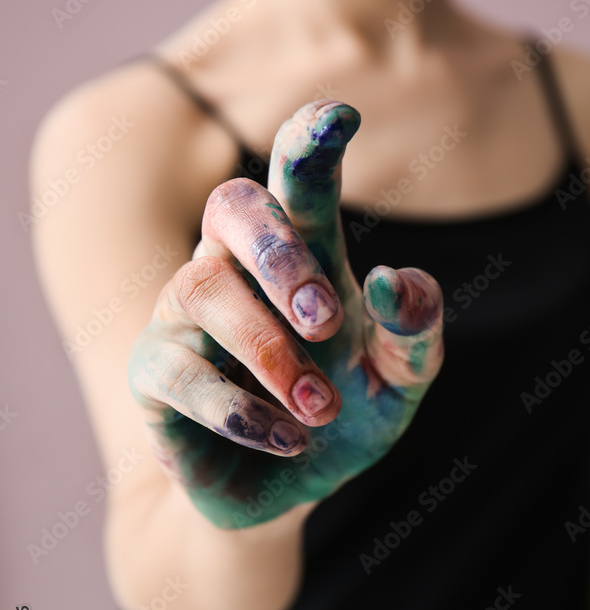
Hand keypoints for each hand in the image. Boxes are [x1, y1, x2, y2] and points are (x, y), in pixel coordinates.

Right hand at [128, 100, 443, 527]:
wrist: (286, 492)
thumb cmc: (343, 417)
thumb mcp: (399, 382)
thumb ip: (414, 332)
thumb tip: (393, 279)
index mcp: (301, 260)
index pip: (296, 184)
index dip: (309, 145)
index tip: (340, 117)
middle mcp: (236, 271)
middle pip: (231, 207)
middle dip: (278, 251)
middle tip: (326, 319)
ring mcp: (185, 320)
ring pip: (202, 287)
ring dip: (268, 349)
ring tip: (319, 409)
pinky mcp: (154, 377)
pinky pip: (178, 372)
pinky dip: (238, 409)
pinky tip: (286, 439)